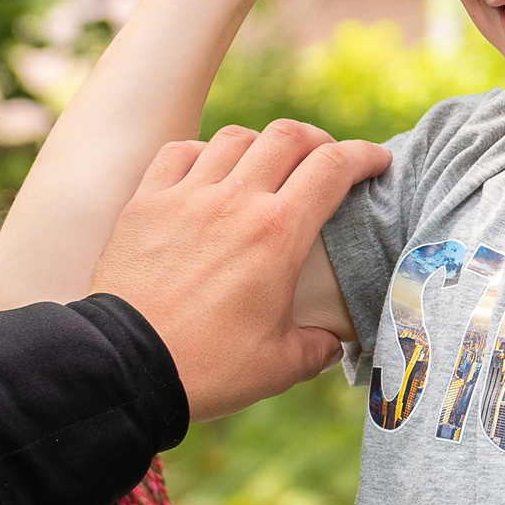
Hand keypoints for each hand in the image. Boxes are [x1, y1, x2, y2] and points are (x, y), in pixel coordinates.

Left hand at [91, 121, 389, 420]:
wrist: (127, 366)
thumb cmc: (208, 368)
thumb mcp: (281, 365)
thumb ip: (318, 347)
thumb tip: (332, 342)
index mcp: (278, 233)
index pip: (333, 167)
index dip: (364, 155)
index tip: (378, 161)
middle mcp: (235, 201)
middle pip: (287, 137)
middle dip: (317, 139)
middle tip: (325, 158)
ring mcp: (186, 196)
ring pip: (234, 137)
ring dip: (260, 143)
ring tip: (267, 162)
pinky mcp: (145, 203)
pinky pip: (178, 152)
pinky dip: (201, 152)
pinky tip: (207, 169)